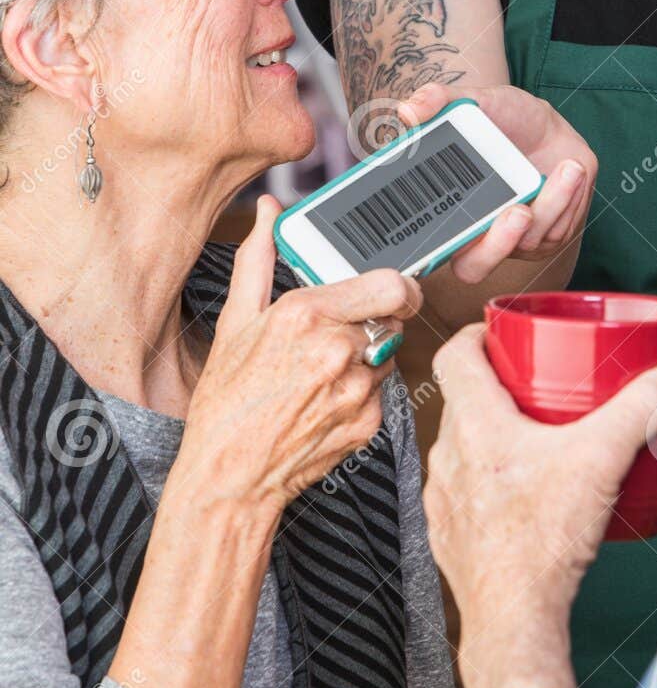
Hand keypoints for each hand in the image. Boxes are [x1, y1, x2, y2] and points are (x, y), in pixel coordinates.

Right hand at [176, 194, 421, 518]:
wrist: (230, 475)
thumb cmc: (227, 400)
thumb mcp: (235, 321)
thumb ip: (258, 258)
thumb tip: (267, 211)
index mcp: (307, 315)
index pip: (391, 283)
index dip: (398, 283)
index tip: (391, 288)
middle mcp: (338, 350)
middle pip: (395, 315)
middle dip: (379, 316)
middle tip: (348, 327)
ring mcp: (356, 389)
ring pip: (389, 352)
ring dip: (368, 354)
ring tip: (324, 370)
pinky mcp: (368, 423)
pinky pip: (381, 391)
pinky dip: (361, 390)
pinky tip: (325, 399)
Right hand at [394, 83, 596, 284]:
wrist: (547, 124)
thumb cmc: (503, 118)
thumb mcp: (474, 99)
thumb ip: (439, 100)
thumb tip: (407, 111)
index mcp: (447, 211)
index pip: (428, 251)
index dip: (431, 253)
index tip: (450, 229)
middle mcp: (477, 234)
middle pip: (474, 268)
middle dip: (497, 244)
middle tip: (517, 212)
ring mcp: (515, 239)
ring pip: (527, 241)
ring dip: (551, 204)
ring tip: (568, 167)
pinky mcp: (549, 234)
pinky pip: (557, 229)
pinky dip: (568, 198)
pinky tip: (573, 169)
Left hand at [424, 323, 656, 635]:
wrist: (515, 623)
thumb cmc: (541, 545)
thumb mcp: (602, 459)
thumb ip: (645, 408)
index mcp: (475, 424)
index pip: (456, 354)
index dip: (477, 335)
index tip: (500, 332)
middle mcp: (449, 456)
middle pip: (463, 399)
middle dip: (497, 386)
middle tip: (535, 384)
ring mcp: (444, 500)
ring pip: (461, 448)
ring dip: (491, 437)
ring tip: (536, 441)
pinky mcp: (450, 537)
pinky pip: (463, 493)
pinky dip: (488, 484)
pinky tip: (524, 497)